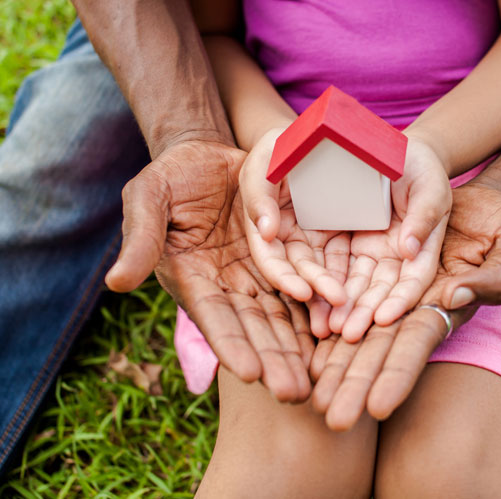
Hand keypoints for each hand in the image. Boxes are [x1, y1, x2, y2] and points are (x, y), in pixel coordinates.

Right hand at [105, 139, 313, 401]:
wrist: (206, 156)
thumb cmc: (170, 176)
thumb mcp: (148, 198)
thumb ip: (140, 239)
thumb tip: (116, 283)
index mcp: (192, 277)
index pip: (213, 317)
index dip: (231, 345)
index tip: (250, 374)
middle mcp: (225, 285)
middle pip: (253, 329)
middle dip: (272, 361)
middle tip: (294, 393)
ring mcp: (254, 275)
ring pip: (281, 317)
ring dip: (297, 347)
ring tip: (316, 379)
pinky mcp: (278, 261)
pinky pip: (300, 290)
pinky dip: (315, 313)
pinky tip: (333, 336)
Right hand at [240, 128, 348, 322]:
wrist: (319, 132)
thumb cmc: (284, 142)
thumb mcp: (265, 157)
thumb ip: (259, 192)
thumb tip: (266, 233)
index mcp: (265, 223)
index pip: (270, 258)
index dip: (282, 277)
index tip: (302, 291)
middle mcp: (288, 237)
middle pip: (300, 270)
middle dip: (316, 289)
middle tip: (338, 302)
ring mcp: (313, 238)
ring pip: (323, 271)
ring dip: (333, 291)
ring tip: (349, 305)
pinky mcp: (337, 235)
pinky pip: (344, 260)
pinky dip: (351, 277)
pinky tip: (365, 292)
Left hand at [310, 181, 500, 428]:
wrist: (476, 201)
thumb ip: (495, 277)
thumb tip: (454, 295)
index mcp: (447, 304)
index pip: (417, 344)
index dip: (398, 374)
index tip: (376, 408)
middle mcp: (414, 306)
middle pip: (380, 349)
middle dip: (356, 384)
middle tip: (331, 420)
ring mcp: (390, 290)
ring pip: (357, 330)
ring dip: (335, 364)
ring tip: (311, 398)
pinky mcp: (372, 268)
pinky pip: (345, 297)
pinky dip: (326, 322)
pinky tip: (307, 350)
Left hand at [328, 136, 451, 341]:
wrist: (393, 152)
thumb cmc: (420, 167)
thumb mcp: (430, 186)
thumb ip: (424, 216)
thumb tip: (409, 249)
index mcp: (422, 247)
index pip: (414, 279)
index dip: (401, 299)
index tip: (385, 318)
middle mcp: (396, 257)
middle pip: (382, 291)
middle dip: (365, 313)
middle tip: (349, 334)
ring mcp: (370, 253)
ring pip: (356, 285)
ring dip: (343, 308)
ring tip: (328, 329)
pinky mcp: (346, 244)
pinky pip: (334, 267)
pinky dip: (324, 285)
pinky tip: (311, 304)